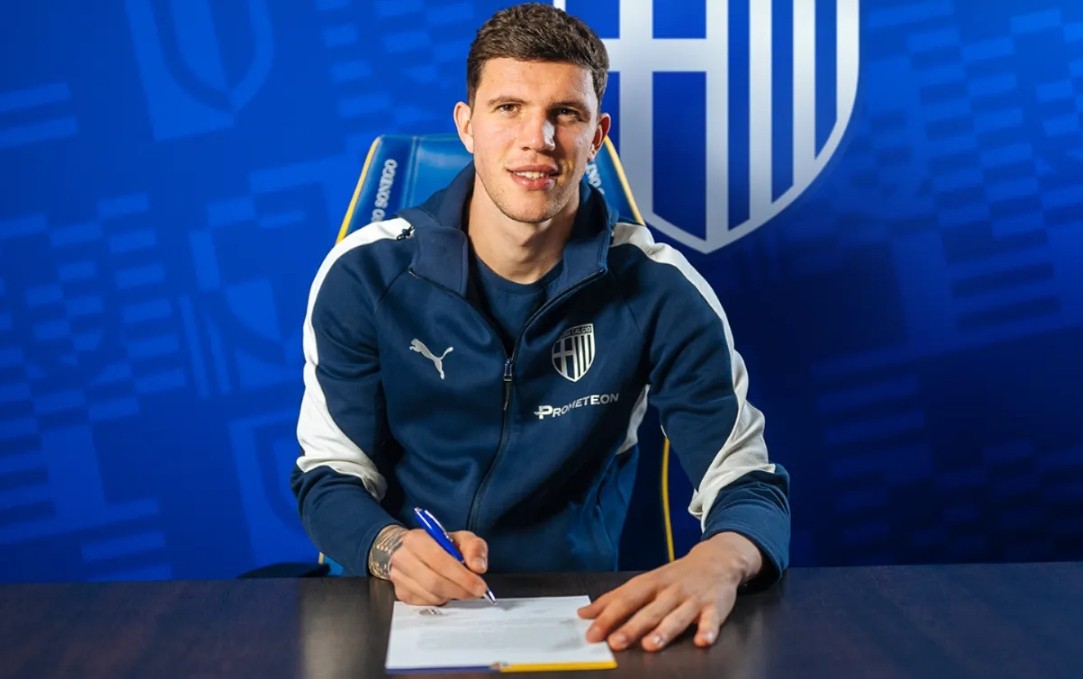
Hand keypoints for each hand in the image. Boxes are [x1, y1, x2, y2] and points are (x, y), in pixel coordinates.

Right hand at [367, 524, 491, 604]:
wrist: (415, 552)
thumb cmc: (440, 545)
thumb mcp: (461, 539)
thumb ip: (474, 548)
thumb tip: (478, 567)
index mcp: (416, 539)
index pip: (439, 560)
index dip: (461, 576)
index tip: (479, 585)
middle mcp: (402, 558)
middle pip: (434, 581)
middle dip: (459, 589)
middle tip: (476, 592)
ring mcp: (398, 577)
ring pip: (431, 595)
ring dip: (451, 595)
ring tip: (460, 588)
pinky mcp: (401, 593)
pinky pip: (426, 603)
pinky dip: (441, 600)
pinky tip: (446, 591)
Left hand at [577, 532, 762, 651]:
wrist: (715, 560)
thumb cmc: (675, 576)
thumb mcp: (644, 582)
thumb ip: (615, 598)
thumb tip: (584, 613)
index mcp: (650, 584)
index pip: (626, 600)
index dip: (608, 617)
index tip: (593, 633)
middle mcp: (670, 591)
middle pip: (649, 611)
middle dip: (632, 627)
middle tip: (616, 642)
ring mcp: (692, 599)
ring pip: (677, 616)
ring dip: (664, 631)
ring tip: (650, 644)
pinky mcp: (714, 607)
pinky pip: (711, 620)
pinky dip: (707, 630)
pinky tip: (702, 641)